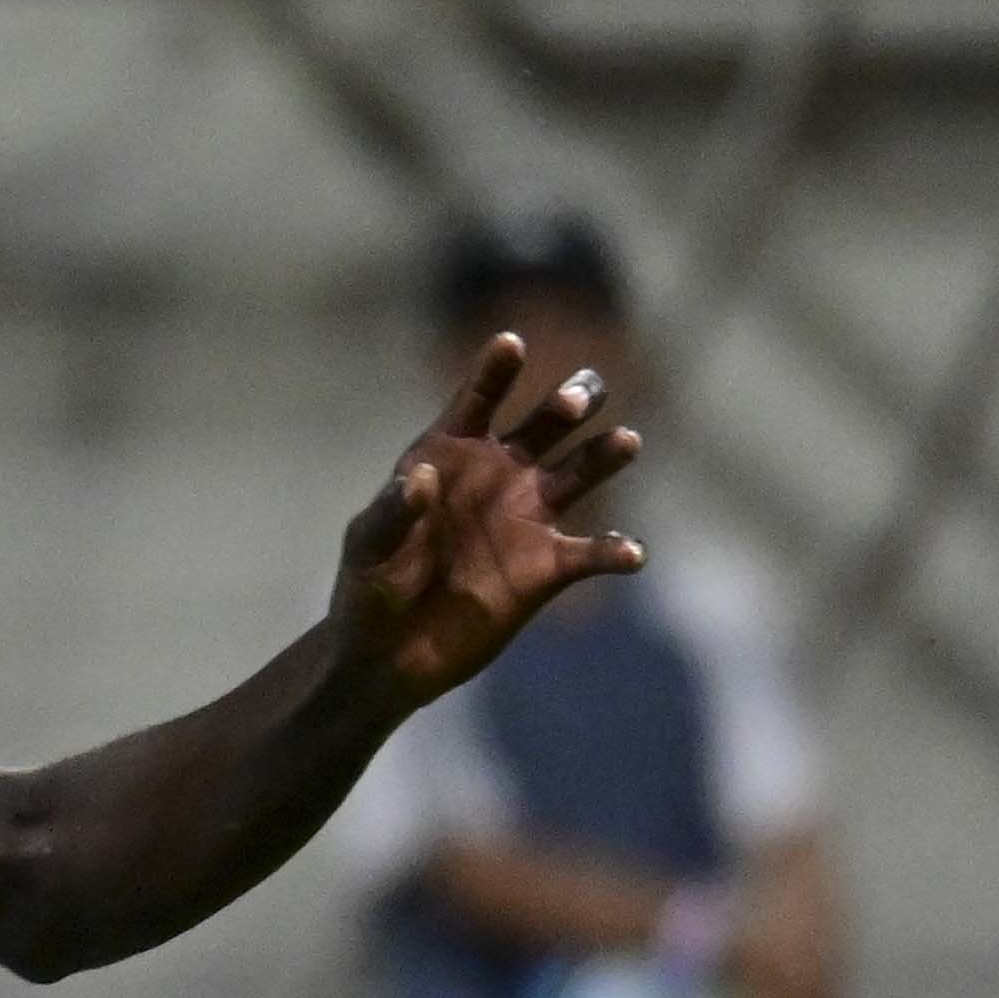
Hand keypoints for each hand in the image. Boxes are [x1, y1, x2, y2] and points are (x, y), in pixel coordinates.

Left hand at [329, 331, 644, 702]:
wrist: (386, 654)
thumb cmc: (369, 585)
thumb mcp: (368, 545)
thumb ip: (393, 510)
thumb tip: (421, 478)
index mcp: (449, 453)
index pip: (478, 401)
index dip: (495, 373)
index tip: (511, 344)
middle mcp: (499, 475)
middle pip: (543, 427)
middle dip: (564, 406)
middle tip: (581, 397)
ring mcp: (528, 519)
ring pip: (578, 475)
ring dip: (604, 457)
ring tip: (627, 442)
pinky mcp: (547, 569)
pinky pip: (590, 553)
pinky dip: (615, 551)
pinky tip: (630, 553)